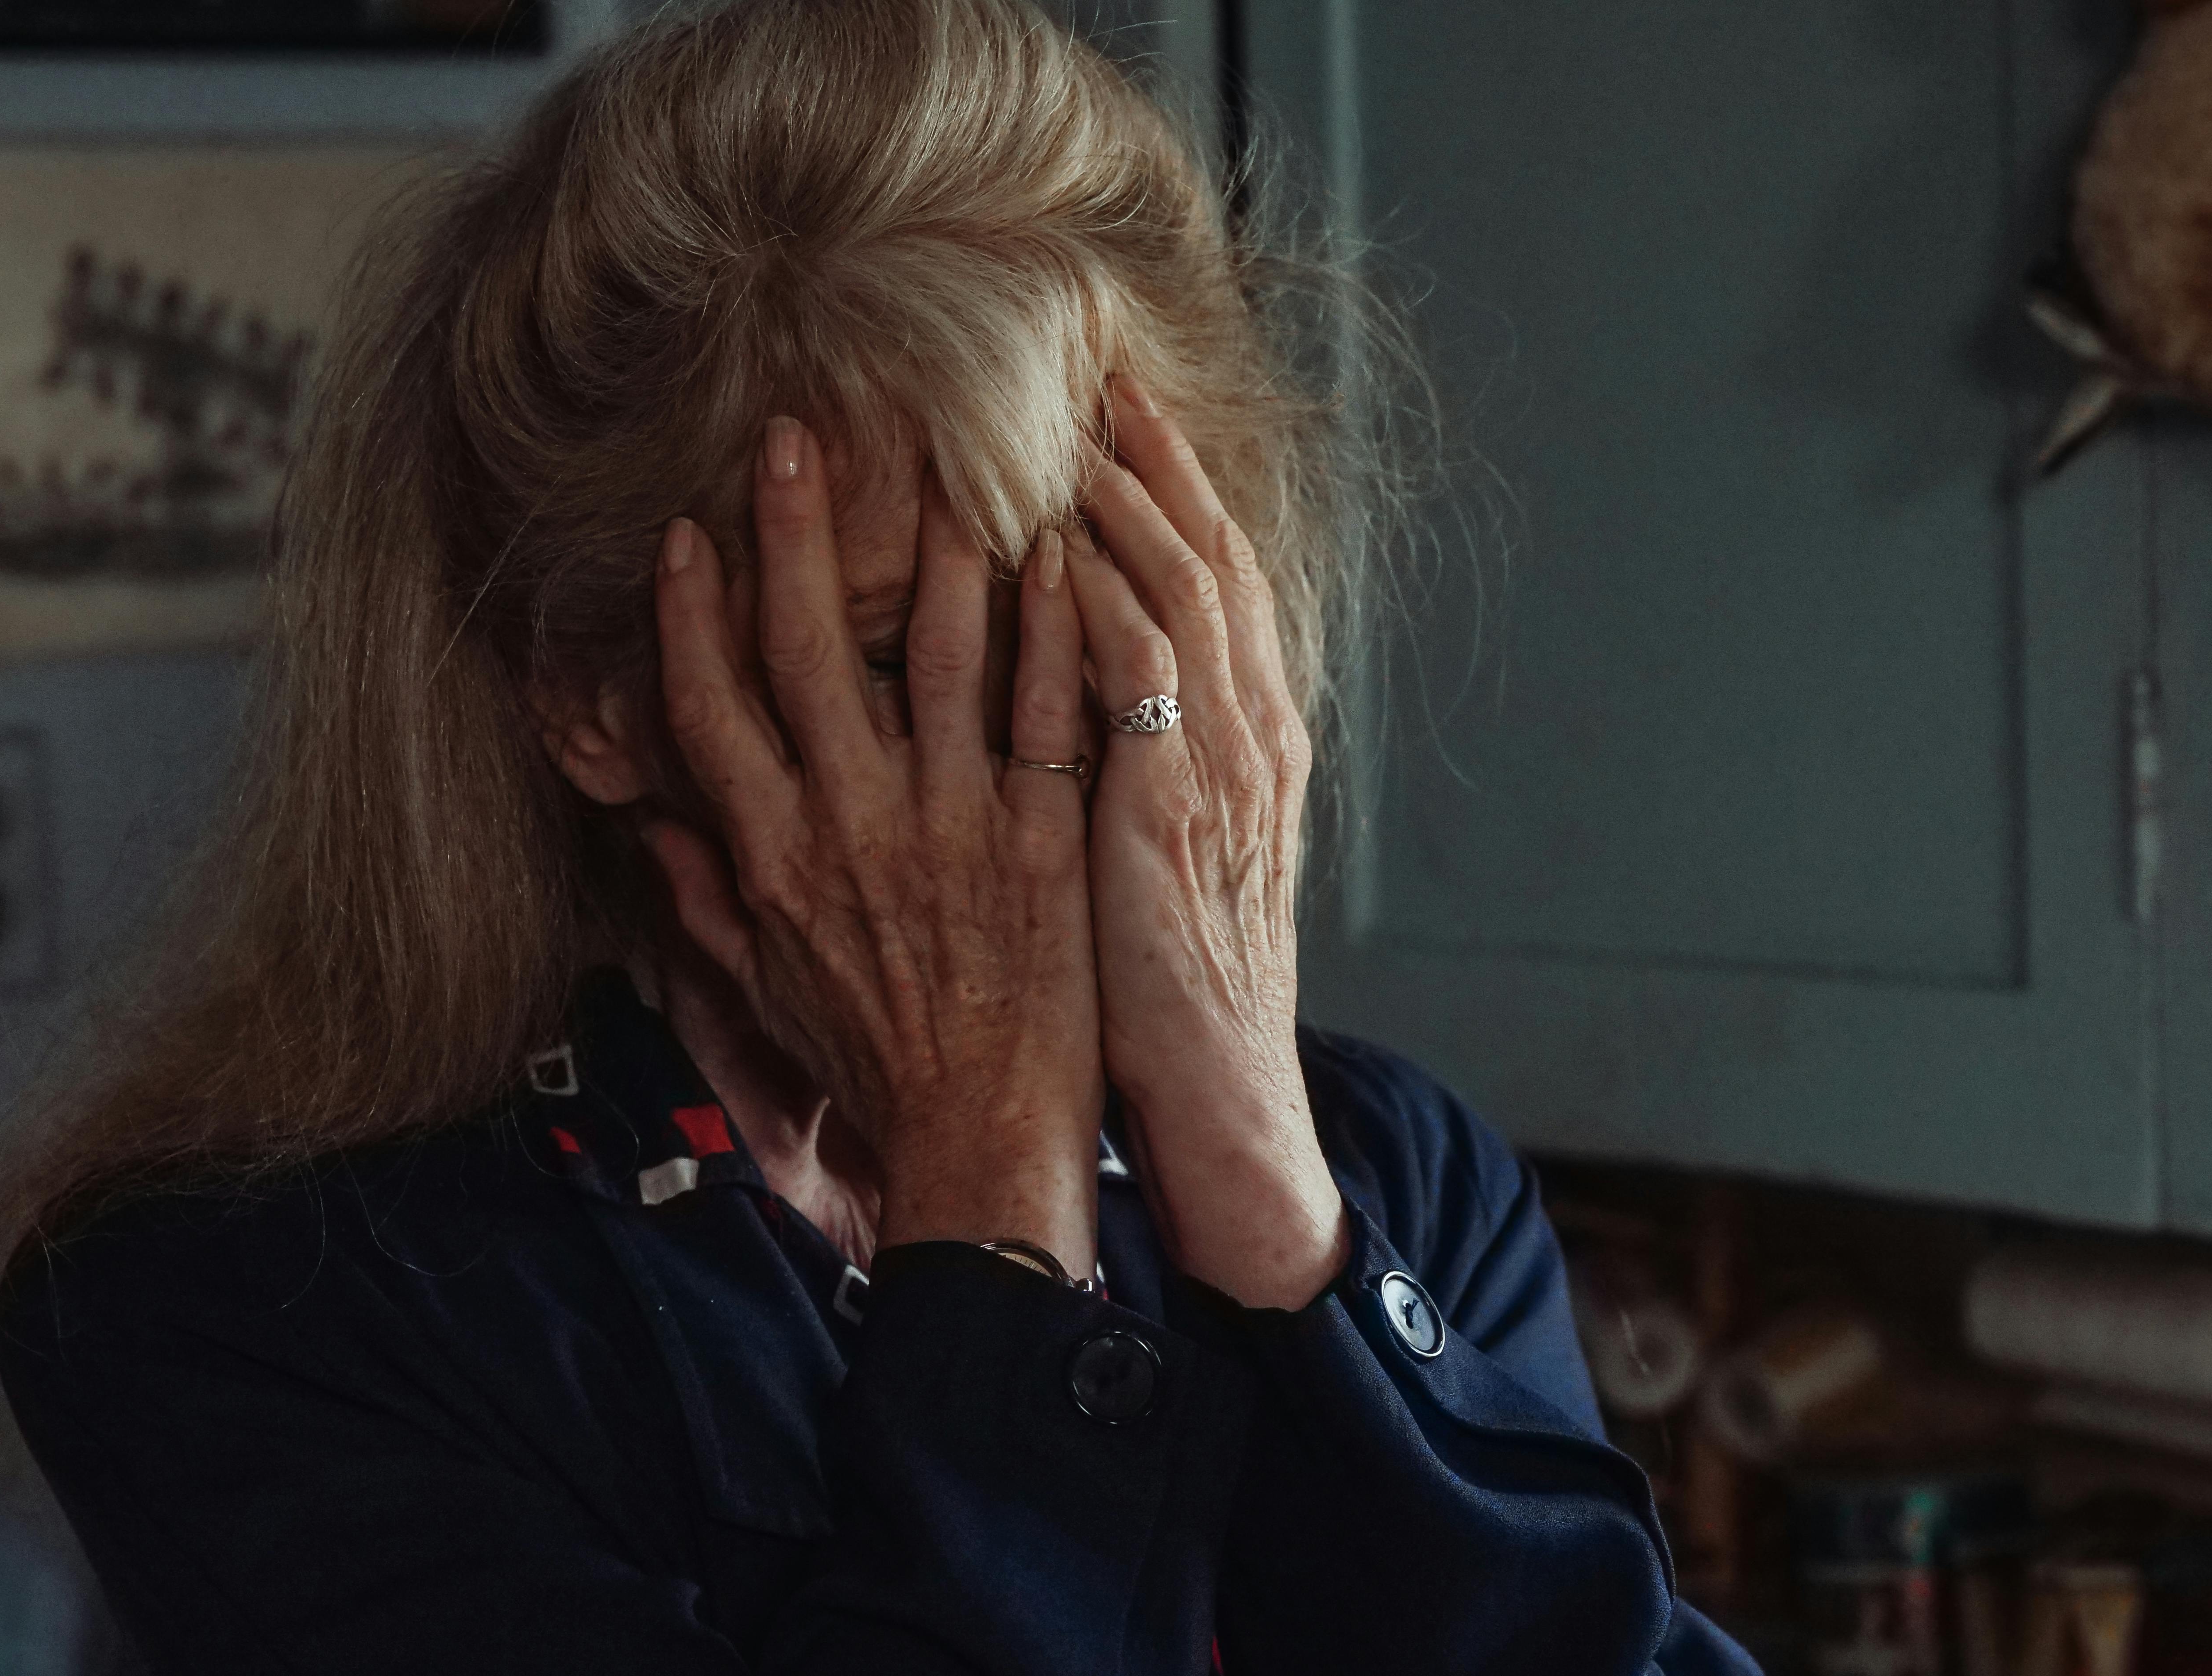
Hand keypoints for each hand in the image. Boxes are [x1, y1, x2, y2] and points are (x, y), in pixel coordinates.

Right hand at [643, 418, 1104, 1278]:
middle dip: (796, 535)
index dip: (692, 614)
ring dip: (939, 549)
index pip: (710, 708)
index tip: (691, 533)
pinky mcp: (1042, 839)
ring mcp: (953, 826)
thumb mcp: (766, 986)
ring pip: (942, 656)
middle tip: (796, 433)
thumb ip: (705, 897)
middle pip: (810, 651)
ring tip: (948, 459)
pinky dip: (1054, 629)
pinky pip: (1047, 712)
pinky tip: (1059, 553)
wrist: (979, 1138)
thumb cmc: (874, 1061)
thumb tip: (650, 822)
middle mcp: (853, 824)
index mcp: (776, 856)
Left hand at [1068, 378, 1348, 1309]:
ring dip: (1130, 498)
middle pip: (1214, 562)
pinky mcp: (1173, 807)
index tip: (1122, 423)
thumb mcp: (1167, 869)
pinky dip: (1109, 590)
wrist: (1225, 1104)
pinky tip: (1062, 533)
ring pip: (1185, 592)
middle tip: (1105, 376)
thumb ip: (1143, 778)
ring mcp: (1222, 768)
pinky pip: (1142, 668)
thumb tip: (1094, 713)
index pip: (1217, 590)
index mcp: (1249, 751)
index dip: (1177, 498)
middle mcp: (1250, 740)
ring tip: (1074, 418)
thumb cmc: (1173, 999)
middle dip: (1161, 463)